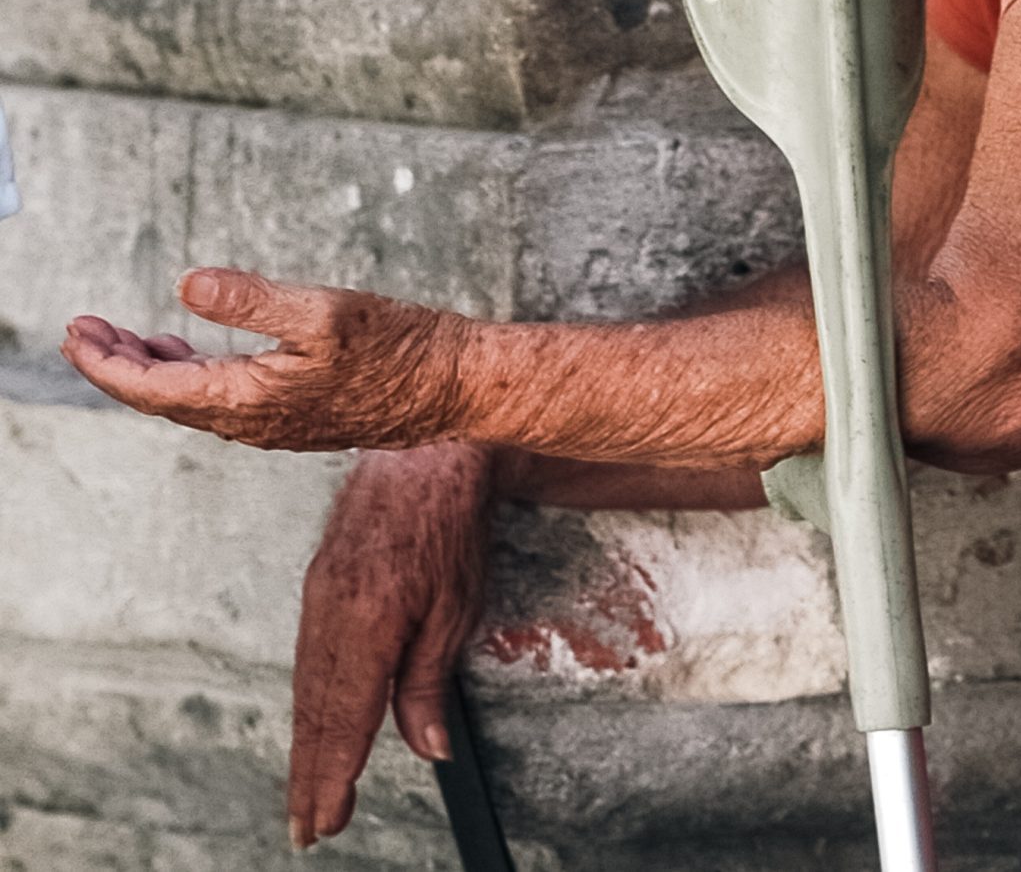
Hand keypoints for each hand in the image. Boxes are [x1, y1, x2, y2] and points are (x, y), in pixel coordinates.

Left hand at [60, 268, 468, 450]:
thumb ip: (251, 300)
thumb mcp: (325, 311)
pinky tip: (199, 352)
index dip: (106, 361)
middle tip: (84, 329)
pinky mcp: (303, 417)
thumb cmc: (402, 348)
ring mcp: (281, 425)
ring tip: (130, 338)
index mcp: (251, 400)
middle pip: (166, 399)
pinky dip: (198, 375)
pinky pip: (229, 403)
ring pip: (197, 402)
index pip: (153, 388)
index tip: (75, 330)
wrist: (458, 386)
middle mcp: (258, 423)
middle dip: (119, 364)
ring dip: (158, 369)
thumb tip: (186, 287)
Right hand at [288, 442, 493, 849]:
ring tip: (307, 789)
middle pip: (314, 713)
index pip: (346, 719)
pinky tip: (313, 721)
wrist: (424, 454)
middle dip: (310, 774)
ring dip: (305, 743)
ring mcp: (318, 596)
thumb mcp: (455, 610)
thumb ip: (429, 682)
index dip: (335, 775)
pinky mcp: (318, 582)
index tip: (326, 820)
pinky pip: (307, 654)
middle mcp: (331, 615)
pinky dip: (307, 698)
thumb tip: (426, 747)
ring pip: (305, 687)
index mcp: (369, 624)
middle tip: (306, 827)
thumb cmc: (449, 527)